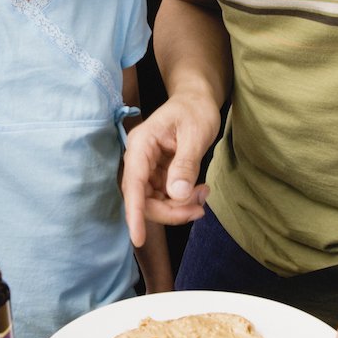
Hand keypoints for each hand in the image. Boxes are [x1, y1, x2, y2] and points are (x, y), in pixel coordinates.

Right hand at [121, 92, 219, 245]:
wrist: (196, 99)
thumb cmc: (195, 110)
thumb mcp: (195, 134)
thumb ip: (185, 164)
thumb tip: (177, 194)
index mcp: (141, 145)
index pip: (133, 185)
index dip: (134, 213)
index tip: (138, 238)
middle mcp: (139, 159)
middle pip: (143, 199)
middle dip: (171, 211)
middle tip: (200, 208)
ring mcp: (147, 168)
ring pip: (154, 202)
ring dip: (179, 207)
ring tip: (203, 194)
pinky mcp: (157, 174)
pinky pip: (164, 197)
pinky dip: (182, 201)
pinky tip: (199, 192)